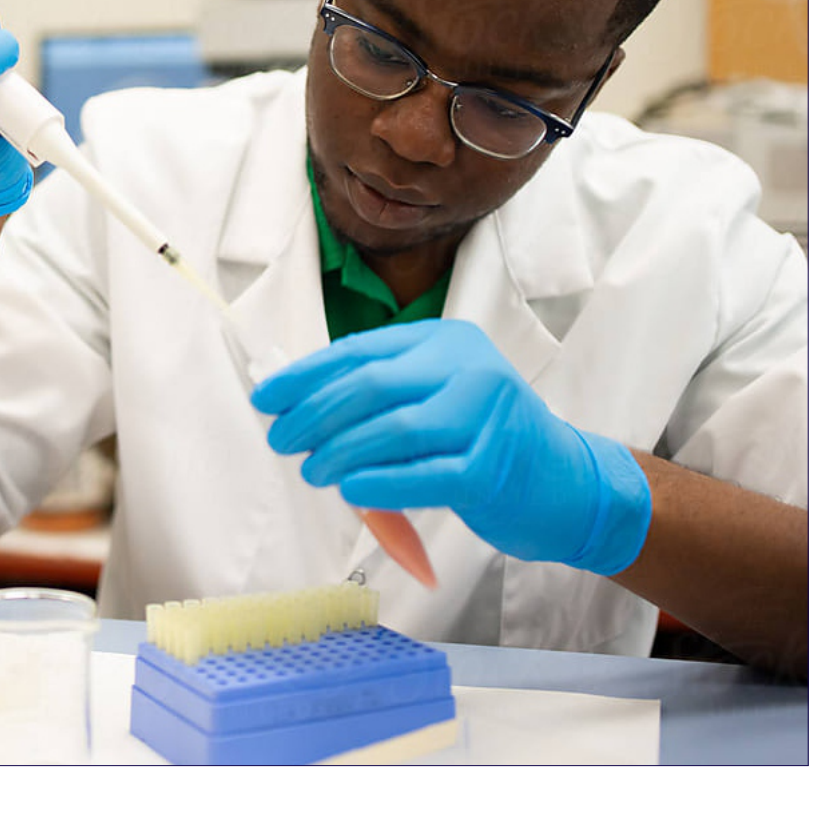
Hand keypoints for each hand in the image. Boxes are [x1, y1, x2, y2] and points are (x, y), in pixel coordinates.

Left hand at [249, 320, 650, 574]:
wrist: (566, 485)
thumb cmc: (483, 443)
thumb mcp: (436, 399)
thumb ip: (379, 398)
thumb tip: (293, 405)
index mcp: (447, 342)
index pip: (361, 351)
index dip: (306, 375)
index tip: (266, 397)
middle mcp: (469, 368)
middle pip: (371, 385)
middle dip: (314, 414)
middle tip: (281, 440)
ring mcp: (485, 416)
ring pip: (393, 428)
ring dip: (339, 452)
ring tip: (312, 471)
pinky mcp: (492, 468)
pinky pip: (421, 475)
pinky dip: (377, 483)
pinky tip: (350, 492)